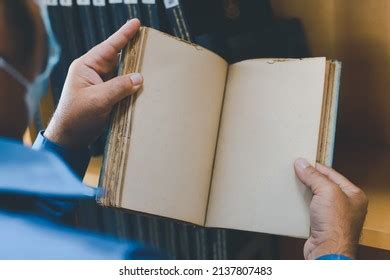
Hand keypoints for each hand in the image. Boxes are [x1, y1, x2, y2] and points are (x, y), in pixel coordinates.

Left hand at [45, 19, 142, 148]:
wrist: (70, 137)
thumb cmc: (76, 117)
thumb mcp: (97, 100)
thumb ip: (118, 87)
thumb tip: (139, 77)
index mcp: (86, 67)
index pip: (108, 47)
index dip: (123, 35)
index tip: (135, 23)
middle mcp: (94, 73)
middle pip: (117, 58)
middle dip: (133, 52)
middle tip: (149, 43)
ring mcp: (101, 85)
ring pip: (122, 74)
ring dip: (134, 72)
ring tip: (151, 64)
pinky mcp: (107, 97)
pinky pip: (123, 87)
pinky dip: (133, 87)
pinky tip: (144, 85)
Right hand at [294, 158, 367, 259]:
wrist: (327, 251)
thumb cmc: (336, 226)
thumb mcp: (327, 192)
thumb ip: (315, 176)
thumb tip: (302, 164)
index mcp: (354, 195)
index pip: (333, 174)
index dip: (317, 167)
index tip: (303, 162)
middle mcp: (345, 205)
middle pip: (324, 185)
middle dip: (309, 179)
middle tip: (296, 172)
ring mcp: (333, 216)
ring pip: (315, 197)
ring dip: (304, 192)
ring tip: (292, 184)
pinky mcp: (320, 224)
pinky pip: (309, 209)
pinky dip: (300, 204)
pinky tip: (293, 200)